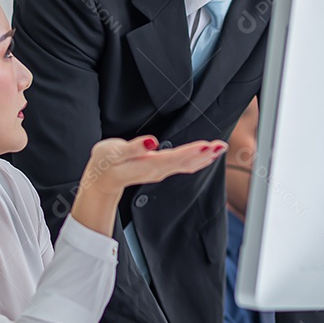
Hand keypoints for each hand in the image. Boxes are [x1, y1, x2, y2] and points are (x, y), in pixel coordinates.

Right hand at [72, 136, 226, 233]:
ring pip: (187, 165)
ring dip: (204, 157)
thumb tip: (152, 142)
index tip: (206, 145)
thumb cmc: (105, 164)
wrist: (102, 180)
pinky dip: (196, 160)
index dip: (190, 152)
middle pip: (185, 162)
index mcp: (147, 165)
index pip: (173, 158)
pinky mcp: (160, 169)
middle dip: (204, 154)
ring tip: (219, 149)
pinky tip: (206, 156)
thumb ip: (133, 147)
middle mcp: (157, 170)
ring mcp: (160, 172)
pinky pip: (183, 166)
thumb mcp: (113, 152)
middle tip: (221, 146)